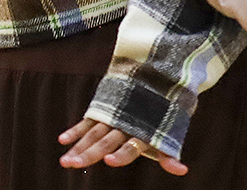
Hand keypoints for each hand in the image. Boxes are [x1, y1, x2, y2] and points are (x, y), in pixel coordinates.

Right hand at [58, 118, 188, 176]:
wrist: (160, 74)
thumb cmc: (165, 109)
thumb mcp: (170, 131)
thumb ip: (169, 153)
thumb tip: (183, 171)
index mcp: (143, 130)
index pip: (131, 146)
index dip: (121, 154)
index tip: (108, 161)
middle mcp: (126, 122)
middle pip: (106, 140)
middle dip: (89, 153)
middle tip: (73, 164)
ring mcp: (113, 113)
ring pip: (93, 133)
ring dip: (79, 146)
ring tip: (65, 161)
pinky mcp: (105, 106)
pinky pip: (88, 120)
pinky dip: (76, 130)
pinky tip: (63, 140)